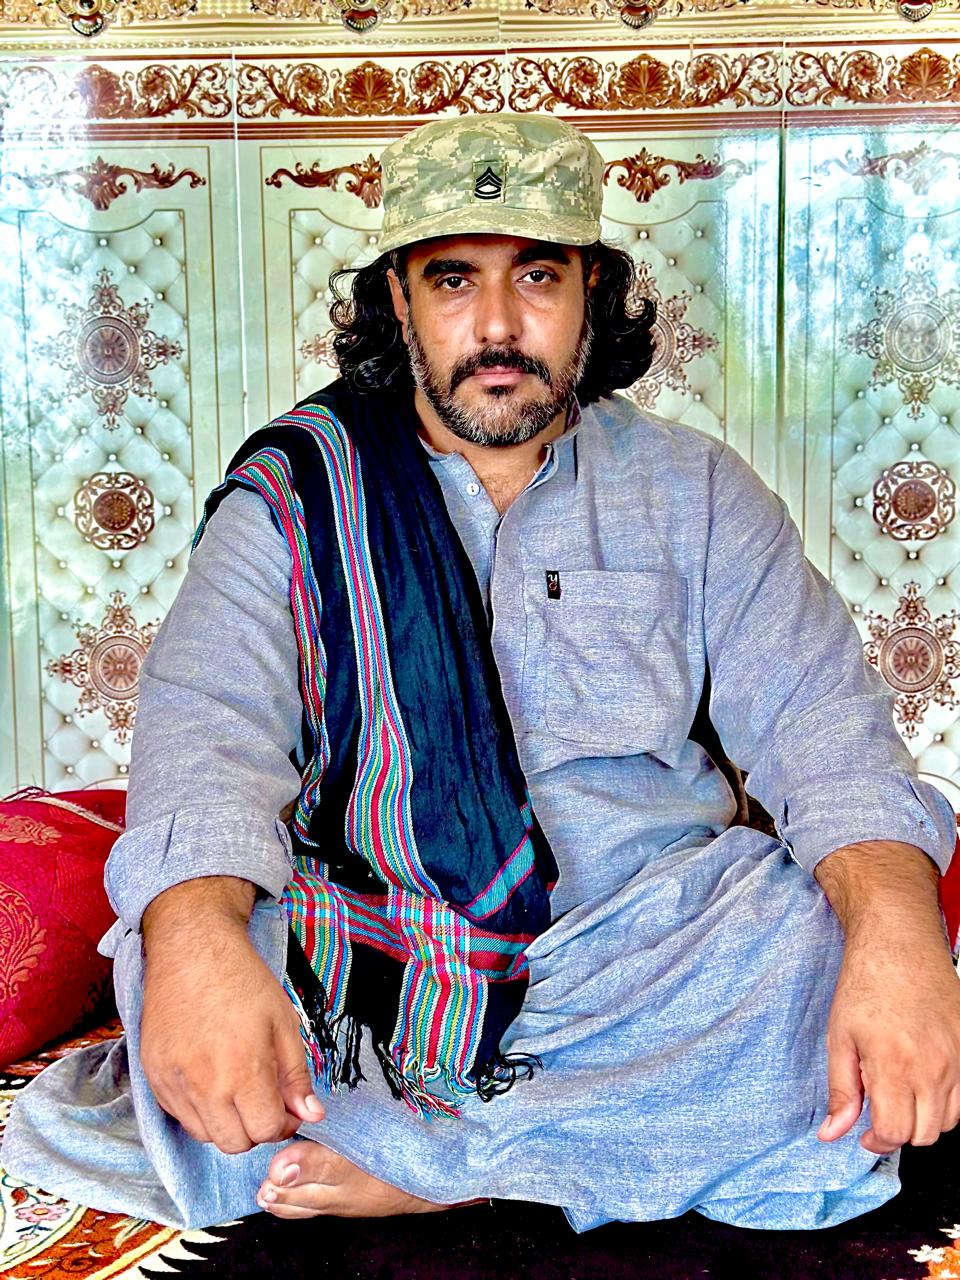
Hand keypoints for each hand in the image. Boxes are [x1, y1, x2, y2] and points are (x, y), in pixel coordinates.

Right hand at [140, 884, 323, 1153]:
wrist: (192, 951)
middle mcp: (204, 1085)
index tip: (285, 1104)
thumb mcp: (284, 1021)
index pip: (266, 1131)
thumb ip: (296, 1075)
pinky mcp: (153, 1078)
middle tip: (262, 1096)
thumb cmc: (243, 981)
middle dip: (255, 1127)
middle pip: (234, 1143)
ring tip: (236, 1086)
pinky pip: (180, 1116)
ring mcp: (173, 1084)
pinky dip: (199, 1110)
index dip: (282, 1122)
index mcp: (243, 1070)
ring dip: (226, 1122)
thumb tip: (312, 1115)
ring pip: (205, 1135)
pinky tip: (211, 1079)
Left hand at [817, 938, 959, 1153]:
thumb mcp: (839, 1036)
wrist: (899, 945)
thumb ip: (841, 1090)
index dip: (875, 1141)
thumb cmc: (866, 984)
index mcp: (894, 1065)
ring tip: (899, 1091)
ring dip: (922, 1118)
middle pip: (924, 1134)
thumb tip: (832, 1132)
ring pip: (948, 1120)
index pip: (894, 1133)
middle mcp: (933, 1067)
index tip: (865, 1133)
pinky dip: (942, 1099)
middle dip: (898, 1131)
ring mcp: (956, 1059)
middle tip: (879, 1109)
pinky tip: (919, 1078)